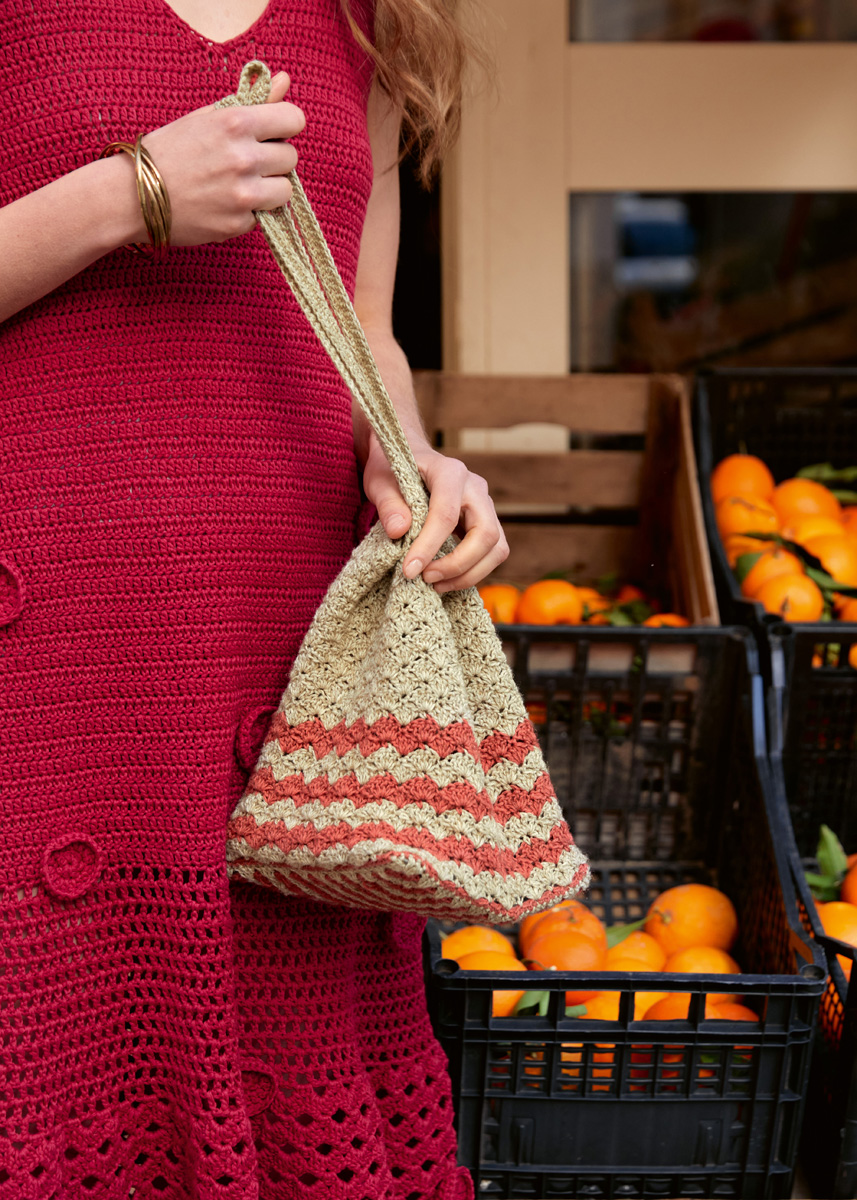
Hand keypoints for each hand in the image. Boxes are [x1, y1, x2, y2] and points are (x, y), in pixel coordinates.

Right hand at [127, 71, 302, 246]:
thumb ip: (252, 101)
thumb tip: (285, 80)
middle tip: (246, 163)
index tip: (274, 133)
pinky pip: (263, 216)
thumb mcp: (207, 117)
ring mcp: (243, 194)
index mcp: (236, 123)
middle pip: (290, 158)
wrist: (133, 195)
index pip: (294, 119)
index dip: (285, 126)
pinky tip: (223, 204)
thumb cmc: (170, 150)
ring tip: (239, 185)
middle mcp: (244, 158)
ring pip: (285, 191)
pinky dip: (249, 212)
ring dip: (269, 189)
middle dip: (274, 160)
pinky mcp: (238, 224)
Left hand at [360, 432, 509, 591]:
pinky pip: (492, 553)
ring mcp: (485, 505)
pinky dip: (472, 571)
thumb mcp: (380, 482)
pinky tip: (445, 578)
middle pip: (485, 533)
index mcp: (449, 472)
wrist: (408, 459)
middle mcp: (475, 487)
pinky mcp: (486, 522)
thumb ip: (388, 505)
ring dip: (469, 573)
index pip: (446, 513)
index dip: (429, 545)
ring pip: (496, 548)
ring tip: (435, 584)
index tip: (409, 569)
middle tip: (425, 578)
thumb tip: (399, 531)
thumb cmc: (393, 470)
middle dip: (457, 564)